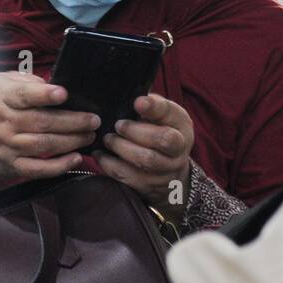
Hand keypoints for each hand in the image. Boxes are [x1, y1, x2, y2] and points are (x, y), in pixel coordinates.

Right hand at [0, 73, 99, 215]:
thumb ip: (23, 81)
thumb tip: (51, 83)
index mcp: (1, 97)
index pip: (24, 95)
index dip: (45, 95)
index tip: (64, 94)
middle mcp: (4, 122)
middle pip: (42, 122)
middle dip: (73, 121)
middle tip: (94, 119)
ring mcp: (8, 146)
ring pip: (44, 145)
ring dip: (72, 141)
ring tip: (90, 135)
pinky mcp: (12, 166)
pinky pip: (38, 169)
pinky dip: (58, 165)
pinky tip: (75, 158)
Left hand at [96, 93, 194, 223]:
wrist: (170, 170)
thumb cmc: (161, 132)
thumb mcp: (162, 116)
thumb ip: (151, 105)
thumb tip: (132, 96)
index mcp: (182, 125)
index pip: (170, 114)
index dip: (154, 108)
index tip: (137, 103)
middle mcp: (179, 149)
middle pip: (162, 139)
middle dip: (135, 131)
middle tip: (117, 125)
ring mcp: (167, 170)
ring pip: (145, 160)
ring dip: (121, 148)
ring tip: (108, 139)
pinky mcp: (151, 185)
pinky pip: (130, 177)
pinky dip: (111, 165)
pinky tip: (101, 155)